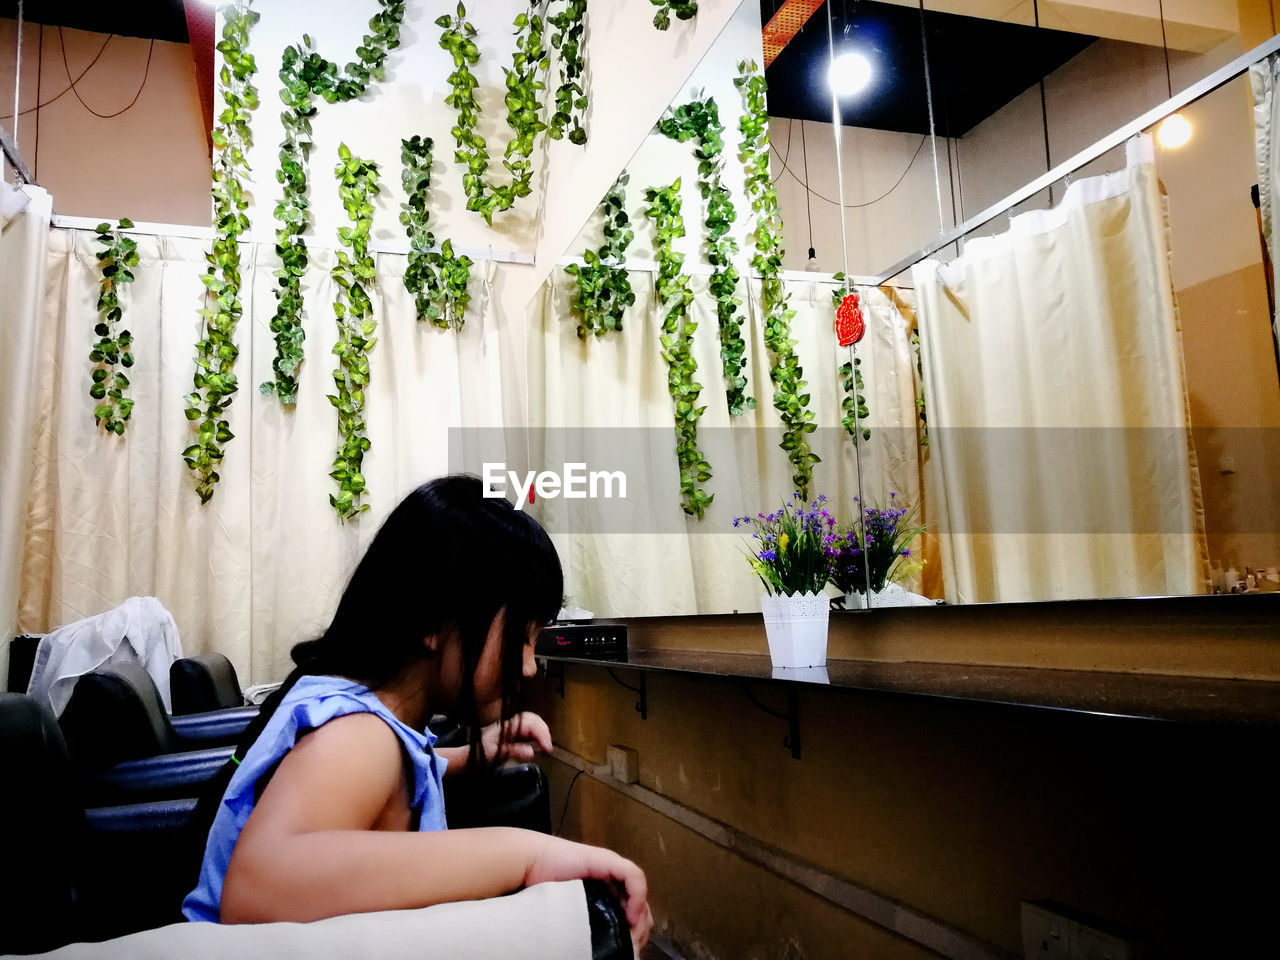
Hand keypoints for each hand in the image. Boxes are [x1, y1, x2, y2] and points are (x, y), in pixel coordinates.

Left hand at [480, 711, 552, 763]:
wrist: (469, 755)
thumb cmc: (480, 754)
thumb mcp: (496, 754)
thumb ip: (514, 751)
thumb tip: (532, 751)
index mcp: (506, 726)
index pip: (529, 723)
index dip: (541, 733)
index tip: (547, 746)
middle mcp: (510, 724)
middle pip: (532, 719)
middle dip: (544, 730)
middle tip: (548, 746)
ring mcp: (511, 727)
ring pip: (531, 721)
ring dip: (541, 730)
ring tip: (546, 744)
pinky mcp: (512, 732)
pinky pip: (528, 728)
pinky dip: (537, 733)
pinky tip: (539, 742)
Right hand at [525, 837, 651, 953]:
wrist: (529, 865)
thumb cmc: (542, 891)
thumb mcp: (572, 917)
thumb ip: (588, 929)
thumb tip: (608, 954)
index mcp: (604, 895)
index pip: (632, 915)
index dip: (635, 934)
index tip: (628, 953)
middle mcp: (611, 881)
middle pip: (640, 906)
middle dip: (639, 930)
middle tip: (630, 948)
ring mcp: (611, 869)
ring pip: (640, 893)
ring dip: (639, 917)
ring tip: (629, 937)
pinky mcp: (608, 860)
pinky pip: (634, 877)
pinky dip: (637, 897)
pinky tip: (630, 916)